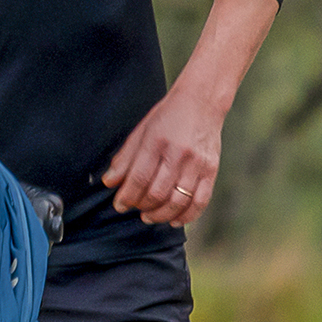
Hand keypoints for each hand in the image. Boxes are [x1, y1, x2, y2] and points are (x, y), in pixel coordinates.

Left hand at [103, 84, 225, 227]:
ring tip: (150, 216)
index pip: (139, 177)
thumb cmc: (169, 116)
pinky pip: (200, 201)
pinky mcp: (211, 170)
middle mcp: (178, 153)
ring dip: (160, 215)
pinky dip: (186, 216)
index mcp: (157, 141)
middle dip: (142, 206)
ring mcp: (197, 163)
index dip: (127, 196)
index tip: (120, 205)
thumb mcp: (142, 130)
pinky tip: (174, 219)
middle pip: (157, 193)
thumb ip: (125, 158)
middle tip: (135, 208)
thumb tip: (109, 182)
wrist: (203, 102)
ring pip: (178, 201)